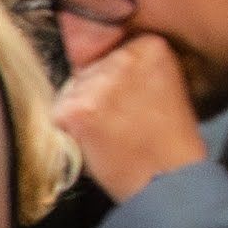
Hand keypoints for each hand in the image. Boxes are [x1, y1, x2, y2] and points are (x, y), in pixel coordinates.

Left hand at [56, 32, 207, 200]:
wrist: (169, 180)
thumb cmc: (168, 141)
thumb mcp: (163, 88)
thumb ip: (134, 69)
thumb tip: (94, 60)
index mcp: (151, 47)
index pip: (109, 52)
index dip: (112, 80)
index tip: (131, 100)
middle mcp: (123, 58)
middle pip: (86, 71)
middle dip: (94, 96)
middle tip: (121, 122)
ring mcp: (97, 83)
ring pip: (70, 93)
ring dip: (80, 115)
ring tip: (112, 134)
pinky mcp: (76, 109)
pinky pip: (57, 115)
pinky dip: (69, 132)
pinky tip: (98, 143)